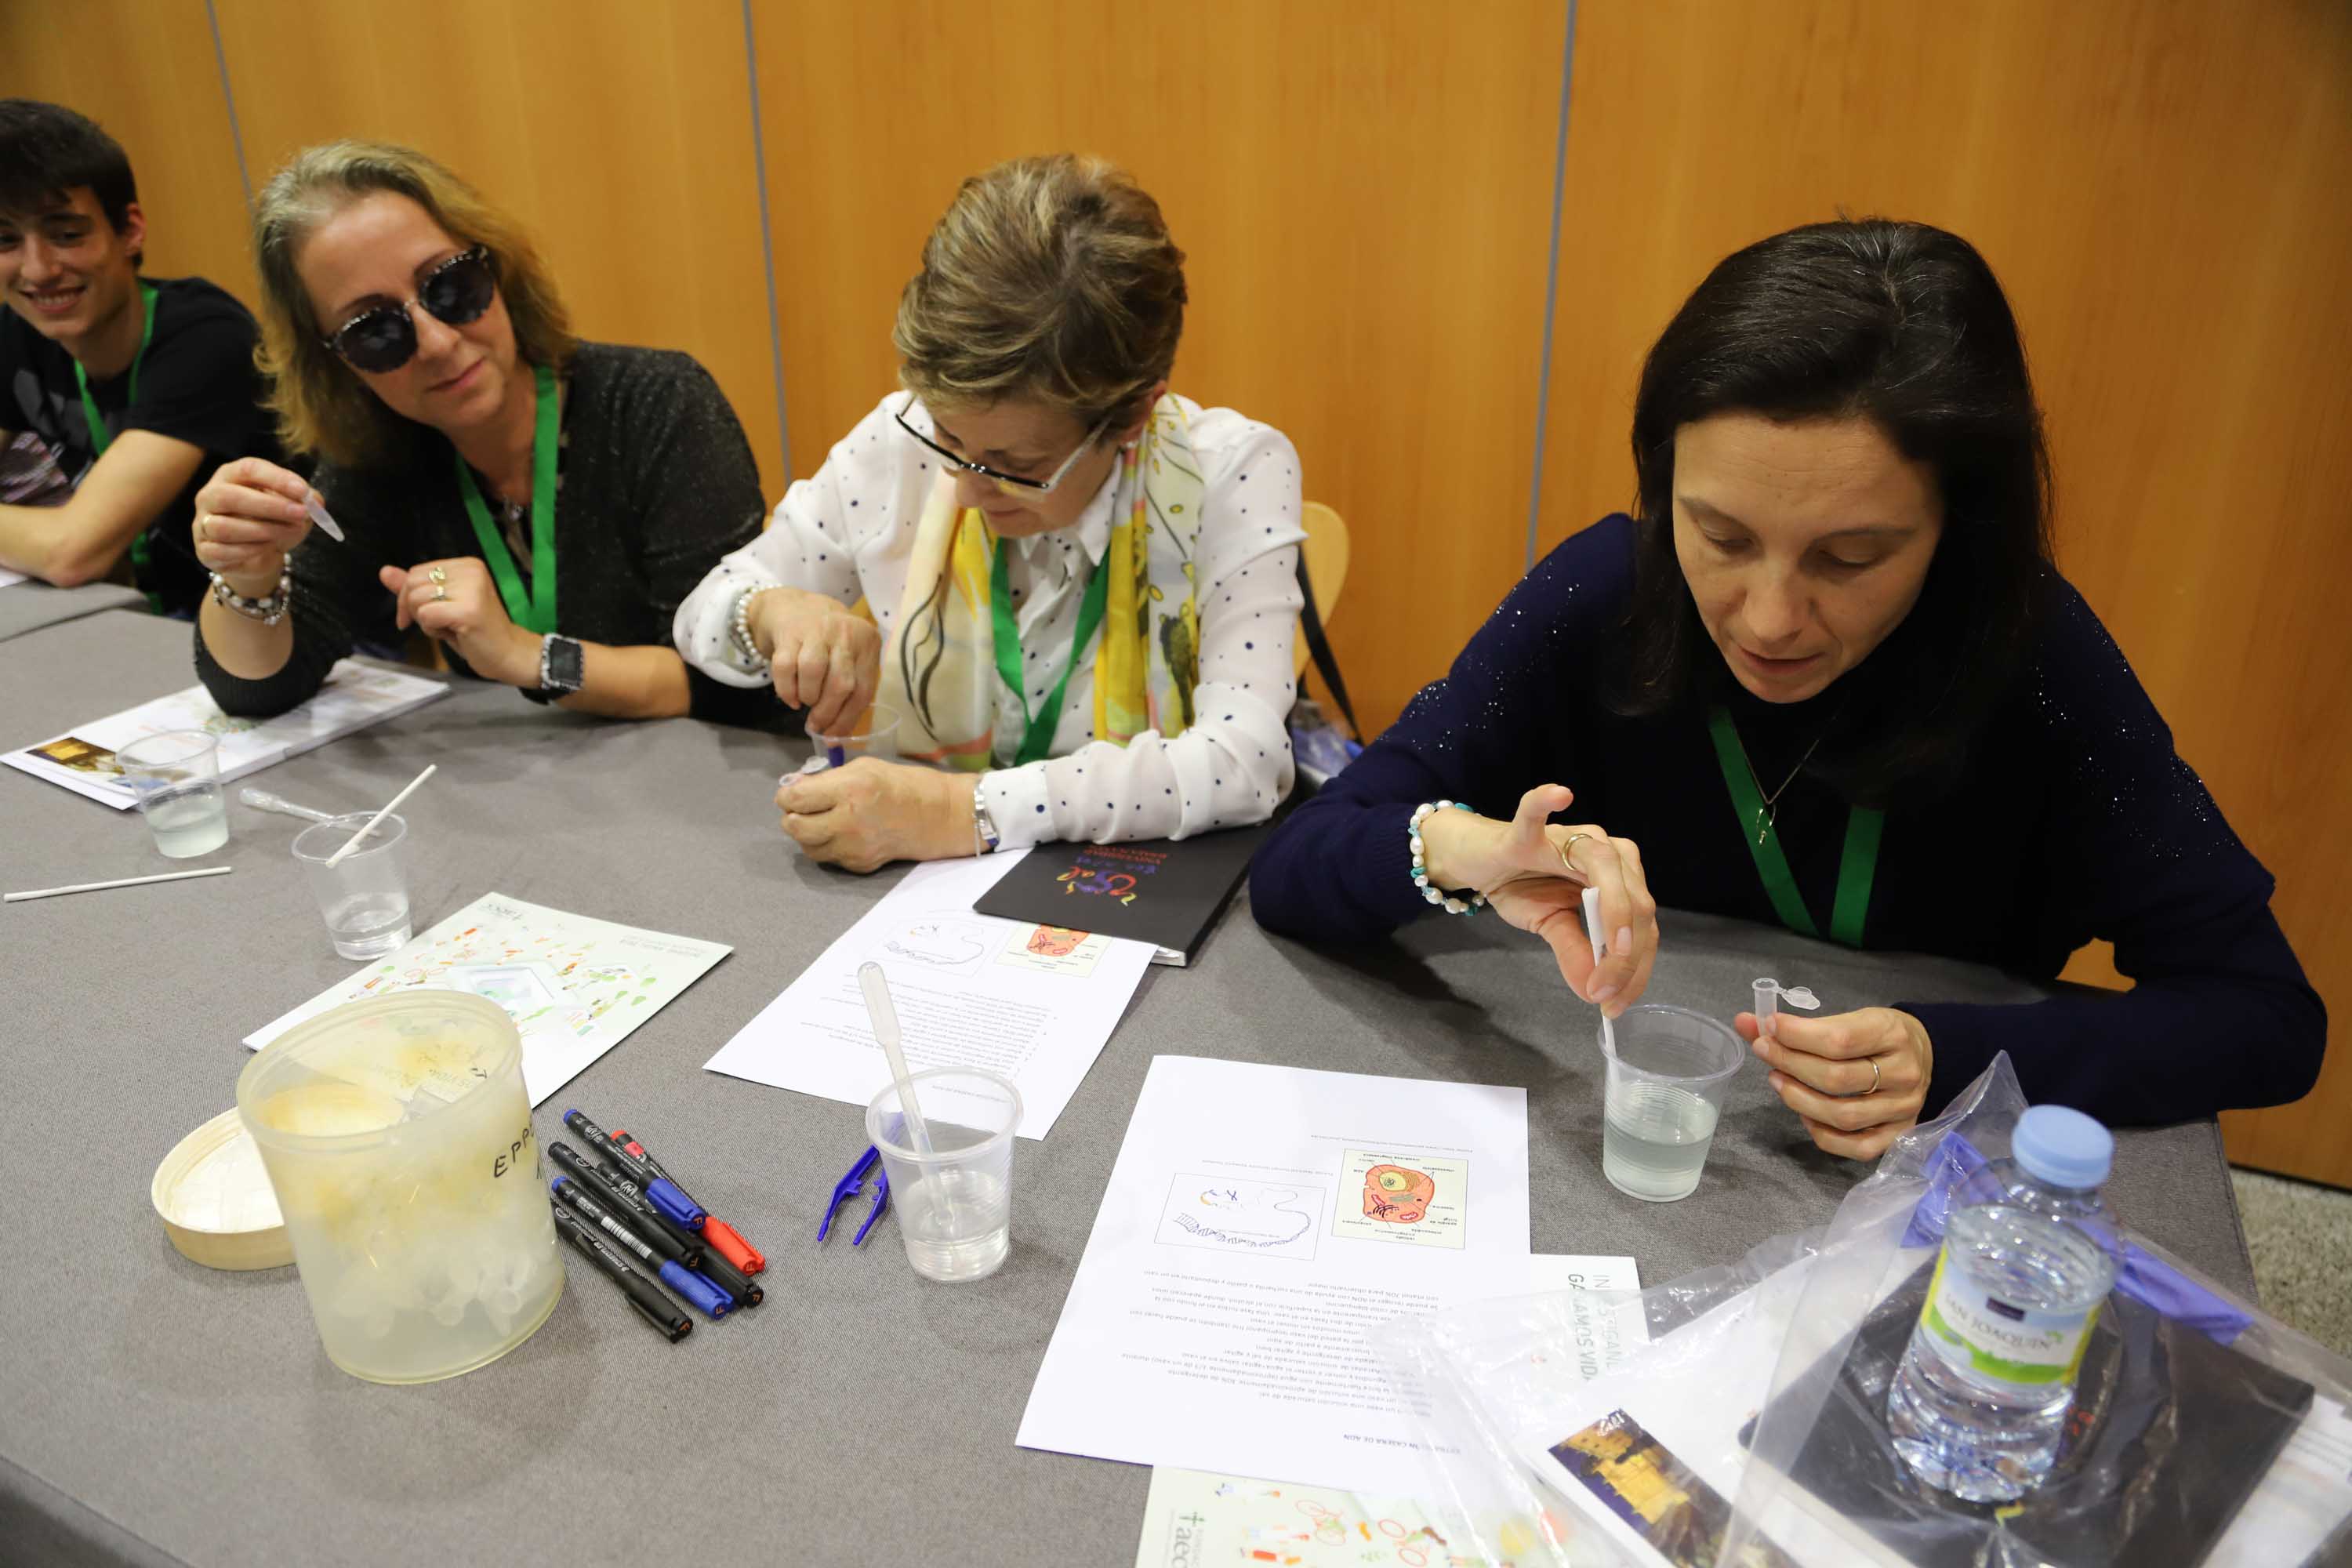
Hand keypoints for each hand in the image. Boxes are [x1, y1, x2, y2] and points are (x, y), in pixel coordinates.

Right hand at [191, 458, 313, 594]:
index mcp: (231, 476)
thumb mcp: (293, 507)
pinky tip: (268, 548)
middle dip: (269, 506)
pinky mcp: (204, 550)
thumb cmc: (274, 522)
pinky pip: (222, 551)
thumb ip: (305, 500)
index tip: (303, 491)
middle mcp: (210, 496)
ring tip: (288, 532)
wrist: (259, 556)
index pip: (248, 469)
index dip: (276, 479)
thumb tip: (315, 501)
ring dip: (262, 531)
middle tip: (301, 514)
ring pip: (223, 527)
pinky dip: (249, 551)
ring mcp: (202, 523)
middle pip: (229, 496)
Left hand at [380, 557, 536, 685]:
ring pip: (416, 599)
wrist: (509, 654)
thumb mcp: (442, 604)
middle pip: (412, 583)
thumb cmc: (476, 631)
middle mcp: (472, 571)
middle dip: (414, 609)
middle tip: (438, 624)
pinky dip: (433, 630)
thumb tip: (384, 571)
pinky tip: (454, 633)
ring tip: (450, 627)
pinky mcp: (468, 610)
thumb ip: (414, 587)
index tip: (419, 616)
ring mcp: (472, 590)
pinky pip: (426, 616)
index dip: (408, 596)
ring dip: (426, 621)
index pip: (416, 571)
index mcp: (468, 565)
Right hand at [754, 587, 880, 735]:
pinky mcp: (789, 632)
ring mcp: (816, 630)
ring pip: (814, 673)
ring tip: (806, 702)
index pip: (864, 690)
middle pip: (841, 684)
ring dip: (809, 697)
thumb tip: (838, 734)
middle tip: (816, 725)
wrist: (794, 606)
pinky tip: (791, 697)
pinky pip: (786, 668)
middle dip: (827, 713)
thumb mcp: (851, 656)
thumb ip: (852, 688)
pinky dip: (787, 690)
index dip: (847, 719)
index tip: (834, 737)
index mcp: (867, 643)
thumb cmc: (829, 641)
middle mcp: (845, 633)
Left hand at [776, 759, 975, 872]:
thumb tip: (796, 787)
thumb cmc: (904, 785)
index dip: (786, 795)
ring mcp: (854, 847)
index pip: (796, 798)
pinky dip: (828, 846)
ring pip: (808, 847)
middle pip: (795, 827)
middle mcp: (848, 821)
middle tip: (800, 809)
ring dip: (807, 834)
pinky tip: (842, 833)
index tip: (790, 793)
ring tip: (820, 821)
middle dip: (791, 816)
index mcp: (849, 790)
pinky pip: (829, 858)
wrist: (939, 816)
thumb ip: (827, 779)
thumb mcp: (864, 768)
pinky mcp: (861, 864)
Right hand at [1417, 784, 1657, 1014]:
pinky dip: (1546, 803)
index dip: (1635, 967)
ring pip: (1604, 867)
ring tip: (1608, 953)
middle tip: (1604, 994)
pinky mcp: (1526, 832)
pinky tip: (1560, 796)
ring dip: (1613, 912)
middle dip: (1626, 954)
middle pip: (1634, 901)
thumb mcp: (1552, 927)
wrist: (1480, 862)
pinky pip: (1535, 814)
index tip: (1615, 1004)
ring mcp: (1568, 836)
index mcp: (1620, 876)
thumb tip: (1595, 994)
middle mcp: (1605, 850)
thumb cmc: (1522, 886)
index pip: (1642, 924)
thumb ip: (1576, 955)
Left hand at [1738, 1006, 1933, 1160]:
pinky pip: (1856, 1147)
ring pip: (1843, 1115)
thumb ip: (1798, 1025)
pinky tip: (1805, 1114)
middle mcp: (1904, 1074)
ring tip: (1778, 1081)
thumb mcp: (1847, 1018)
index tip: (1768, 1028)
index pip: (1839, 1039)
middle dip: (1791, 1065)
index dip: (1797, 1036)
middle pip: (1837, 1079)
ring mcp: (1904, 1109)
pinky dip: (1822, 1133)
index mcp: (1893, 1034)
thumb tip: (1743, 1022)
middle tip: (1765, 1052)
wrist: (1925, 1055)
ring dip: (1799, 1099)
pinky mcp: (1899, 1135)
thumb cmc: (1878, 1035)